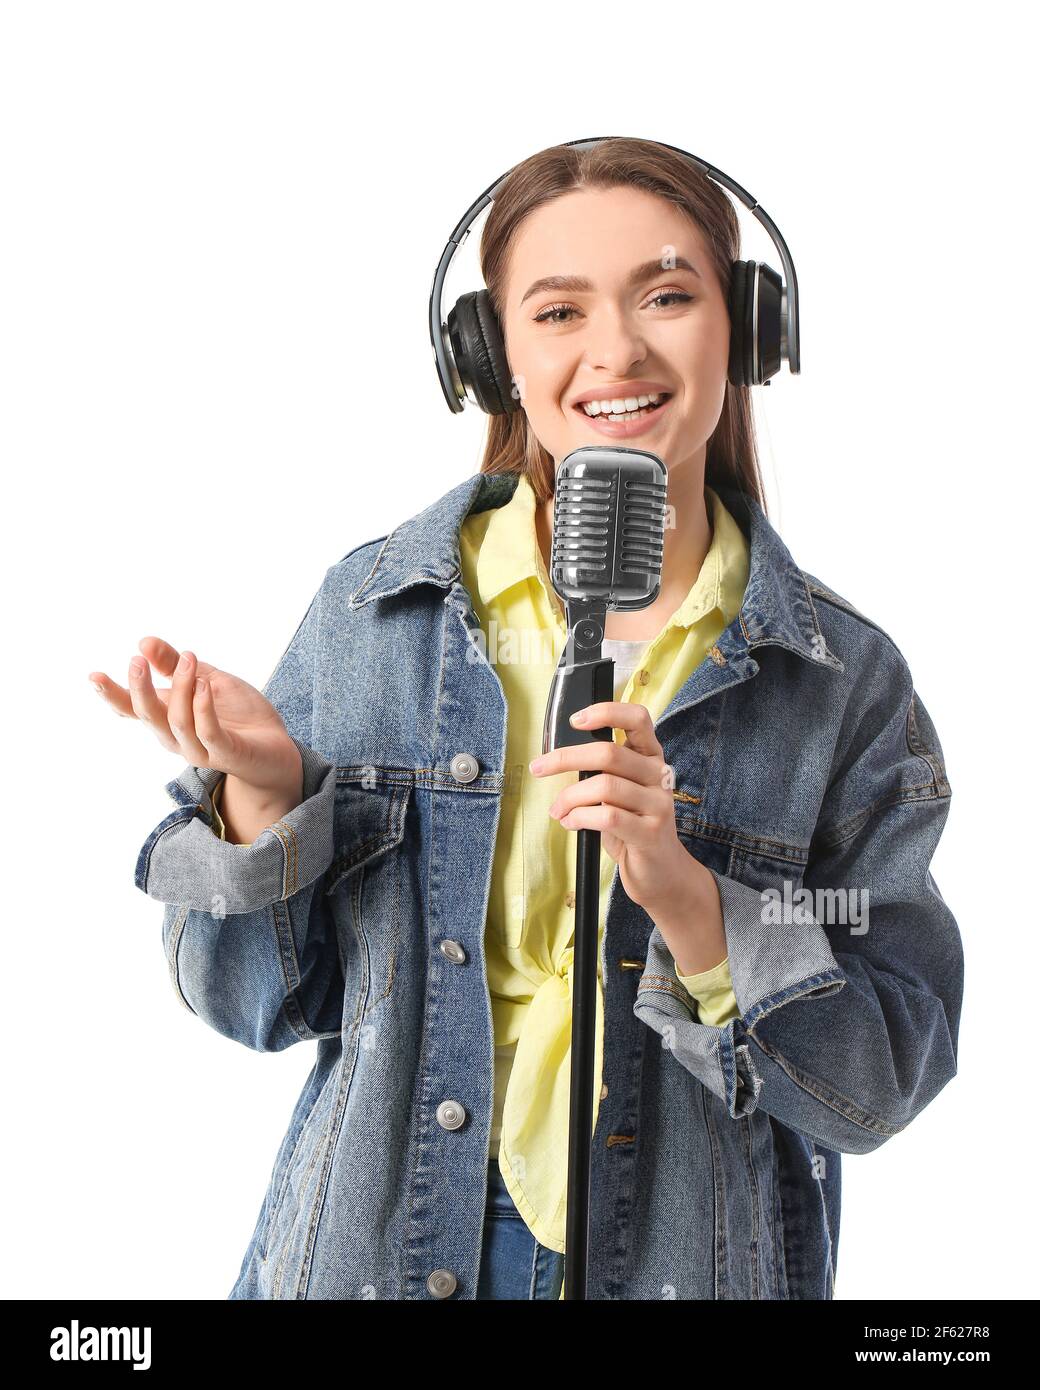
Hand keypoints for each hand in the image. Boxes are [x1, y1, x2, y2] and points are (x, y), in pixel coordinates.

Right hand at [88, 636, 301, 803]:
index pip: (132, 709)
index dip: (112, 694)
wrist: (277, 749)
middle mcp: (177, 738)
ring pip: (177, 721)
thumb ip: (176, 665)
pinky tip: (205, 685)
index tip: (93, 675)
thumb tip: (144, 642)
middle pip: (148, 716)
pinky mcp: (226, 753)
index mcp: (168, 719)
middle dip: (139, 688)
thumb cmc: (239, 715)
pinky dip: (203, 708)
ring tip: (190, 660)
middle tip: (138, 660)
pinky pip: (208, 732)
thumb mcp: (207, 680)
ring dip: (181, 687)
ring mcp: (200, 749)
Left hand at [529, 700, 726, 974]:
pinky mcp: (651, 832)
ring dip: (569, 797)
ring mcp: (659, 804)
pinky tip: (571, 823)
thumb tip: (559, 758)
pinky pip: (607, 816)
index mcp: (651, 758)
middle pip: (609, 753)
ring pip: (604, 786)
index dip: (607, 712)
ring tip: (558, 810)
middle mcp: (659, 776)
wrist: (662, 875)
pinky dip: (580, 817)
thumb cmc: (632, 829)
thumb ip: (601, 772)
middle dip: (565, 758)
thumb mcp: (618, 794)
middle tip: (539, 768)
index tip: (575, 720)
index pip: (638, 719)